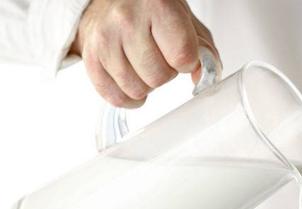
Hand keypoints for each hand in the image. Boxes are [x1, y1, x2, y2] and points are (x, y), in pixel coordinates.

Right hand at [70, 0, 219, 107]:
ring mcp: (105, 39)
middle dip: (165, 73)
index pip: (182, 57)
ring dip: (146, 84)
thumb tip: (203, 78)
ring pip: (137, 90)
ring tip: (143, 62)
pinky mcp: (90, 57)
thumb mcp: (185, 19)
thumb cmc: (151, 9)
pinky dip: (128, 97)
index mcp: (157, 5)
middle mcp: (126, 20)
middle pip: (159, 78)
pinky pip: (115, 98)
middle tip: (159, 55)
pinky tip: (132, 79)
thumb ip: (203, 49)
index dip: (186, 62)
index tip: (180, 53)